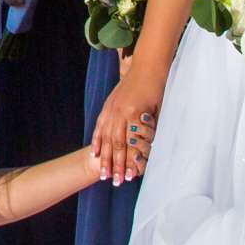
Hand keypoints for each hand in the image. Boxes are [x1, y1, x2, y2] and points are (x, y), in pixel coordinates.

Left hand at [91, 65, 161, 184]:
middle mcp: (112, 112)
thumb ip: (117, 112)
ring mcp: (123, 112)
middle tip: (107, 178)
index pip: (100, 133)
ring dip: (119, 162)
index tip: (96, 163)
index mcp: (108, 109)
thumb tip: (119, 126)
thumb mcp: (121, 97)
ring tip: (121, 177)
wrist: (147, 66)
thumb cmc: (138, 82)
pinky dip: (134, 150)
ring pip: (118, 142)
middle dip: (107, 162)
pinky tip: (135, 161)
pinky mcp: (135, 111)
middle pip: (108, 142)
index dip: (98, 149)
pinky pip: (134, 135)